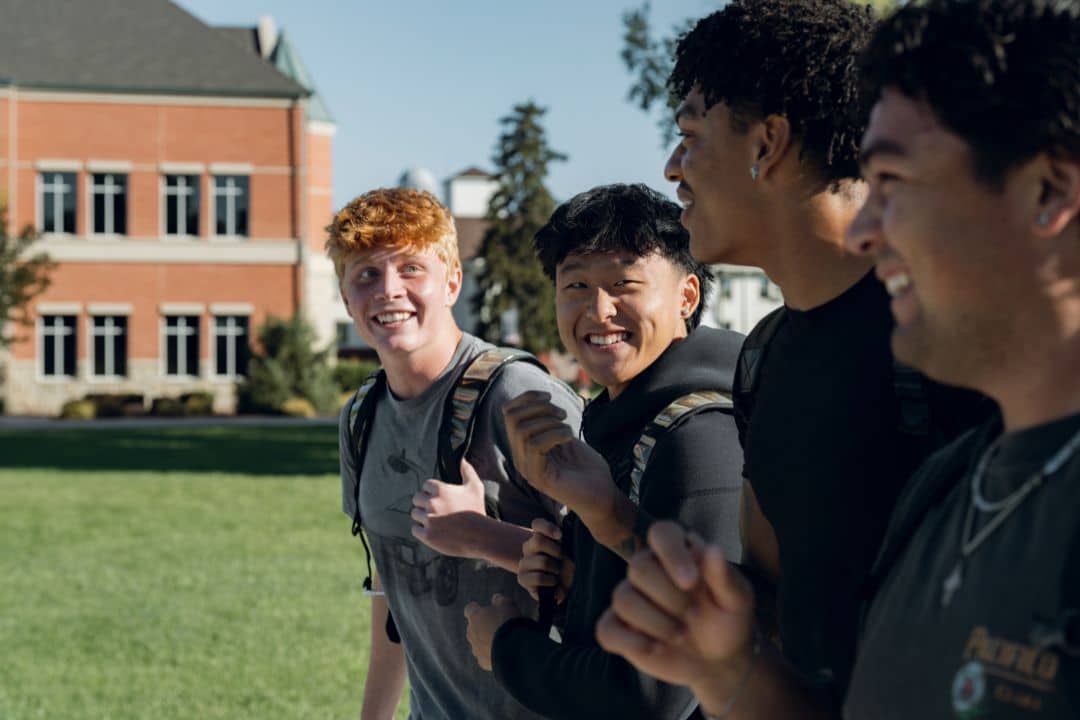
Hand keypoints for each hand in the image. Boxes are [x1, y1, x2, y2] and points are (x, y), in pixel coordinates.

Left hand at [411, 458, 486, 557]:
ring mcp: (429, 519)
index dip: (432, 492)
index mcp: (440, 489)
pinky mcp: (427, 535)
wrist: (480, 536)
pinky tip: (434, 531)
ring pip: (415, 514)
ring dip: (423, 517)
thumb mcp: (475, 487)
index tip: (441, 499)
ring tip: (437, 522)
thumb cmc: (477, 510)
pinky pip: (415, 529)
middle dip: (425, 504)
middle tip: (437, 511)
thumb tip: (462, 460)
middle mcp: (432, 503)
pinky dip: (422, 531)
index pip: (425, 486)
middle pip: (416, 499)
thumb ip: (467, 471)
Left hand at [464, 594, 522, 670]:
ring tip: (498, 640)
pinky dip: (489, 654)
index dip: (475, 608)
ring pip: (477, 643)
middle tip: (494, 625)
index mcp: (475, 616)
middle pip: (472, 627)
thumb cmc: (508, 622)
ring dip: (484, 641)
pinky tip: (500, 653)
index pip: (469, 609)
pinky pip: (483, 656)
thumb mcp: (507, 604)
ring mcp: (475, 649)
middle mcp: (471, 632)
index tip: (480, 608)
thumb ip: (499, 600)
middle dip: (480, 626)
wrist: (512, 648)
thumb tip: (495, 598)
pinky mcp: (482, 662)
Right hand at [503, 391, 615, 525]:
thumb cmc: (587, 467)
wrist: (602, 496)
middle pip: (512, 418)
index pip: (509, 413)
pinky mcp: (539, 478)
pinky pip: (535, 445)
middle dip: (539, 407)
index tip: (549, 396)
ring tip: (568, 428)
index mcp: (525, 446)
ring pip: (523, 430)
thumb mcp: (566, 437)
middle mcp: (521, 457)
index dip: (527, 398)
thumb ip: (550, 421)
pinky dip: (555, 434)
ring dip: (549, 421)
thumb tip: (540, 398)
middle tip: (562, 414)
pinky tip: (570, 437)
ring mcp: (528, 469)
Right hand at [518, 518, 574, 603]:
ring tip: (557, 573)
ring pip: (542, 562)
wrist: (568, 589)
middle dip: (556, 551)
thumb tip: (561, 534)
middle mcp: (529, 547)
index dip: (548, 528)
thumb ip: (566, 539)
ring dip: (555, 569)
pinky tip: (553, 582)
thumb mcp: (571, 551)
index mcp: (541, 536)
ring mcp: (524, 562)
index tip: (560, 536)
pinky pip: (538, 577)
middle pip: (537, 541)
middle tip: (562, 559)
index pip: (537, 524)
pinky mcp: (522, 578)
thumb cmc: (570, 567)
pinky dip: (550, 581)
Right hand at [595, 521, 755, 692]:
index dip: (671, 554)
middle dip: (670, 598)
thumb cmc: (726, 620)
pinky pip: (606, 630)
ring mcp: (630, 597)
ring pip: (623, 599)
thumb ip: (723, 576)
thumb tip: (713, 548)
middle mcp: (648, 569)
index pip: (661, 533)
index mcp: (678, 553)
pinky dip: (632, 642)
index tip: (691, 583)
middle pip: (638, 568)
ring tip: (681, 635)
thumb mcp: (736, 599)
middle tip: (694, 614)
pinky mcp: (619, 627)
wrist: (717, 660)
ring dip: (656, 623)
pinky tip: (656, 649)